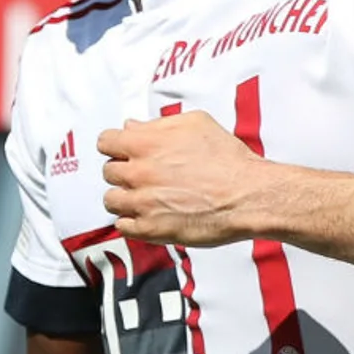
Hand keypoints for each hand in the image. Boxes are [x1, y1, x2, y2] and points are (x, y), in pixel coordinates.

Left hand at [100, 113, 267, 246]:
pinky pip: (122, 226)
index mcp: (147, 143)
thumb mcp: (197, 124)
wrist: (248, 195)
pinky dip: (132, 221)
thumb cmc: (228, 160)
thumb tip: (132, 126)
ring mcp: (142, 203)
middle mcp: (139, 172)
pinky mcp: (150, 229)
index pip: (105, 142)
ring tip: (145, 198)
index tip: (123, 151)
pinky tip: (150, 215)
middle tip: (144, 175)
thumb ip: (159, 124)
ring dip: (125, 198)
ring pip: (111, 200)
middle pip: (108, 171)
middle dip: (124, 171)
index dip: (115, 145)